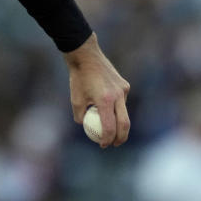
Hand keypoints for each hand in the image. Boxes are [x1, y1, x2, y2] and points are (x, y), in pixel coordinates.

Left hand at [63, 32, 130, 147]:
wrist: (86, 56)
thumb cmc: (78, 77)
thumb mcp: (75, 99)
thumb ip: (81, 116)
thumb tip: (86, 127)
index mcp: (104, 100)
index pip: (109, 127)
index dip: (107, 139)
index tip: (103, 145)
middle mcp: (117, 96)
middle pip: (124, 124)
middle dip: (120, 137)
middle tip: (114, 144)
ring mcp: (123, 90)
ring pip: (124, 112)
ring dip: (118, 122)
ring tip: (109, 128)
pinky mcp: (125, 85)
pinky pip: (122, 101)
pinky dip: (116, 108)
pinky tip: (107, 105)